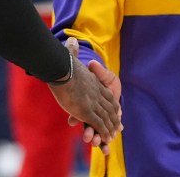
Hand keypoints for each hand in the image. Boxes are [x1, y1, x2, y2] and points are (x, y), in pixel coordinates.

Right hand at [47, 37, 121, 154]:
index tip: (116, 109)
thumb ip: (72, 50)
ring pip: (105, 118)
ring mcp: (92, 103)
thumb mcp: (71, 56)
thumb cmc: (64, 63)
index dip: (112, 103)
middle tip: (117, 128)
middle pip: (109, 108)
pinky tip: (104, 139)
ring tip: (112, 137)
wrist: (62, 67)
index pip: (108, 94)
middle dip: (113, 119)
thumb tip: (71, 40)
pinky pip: (98, 124)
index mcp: (95, 82)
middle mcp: (96, 93)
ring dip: (109, 129)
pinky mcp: (87, 111)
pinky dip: (102, 132)